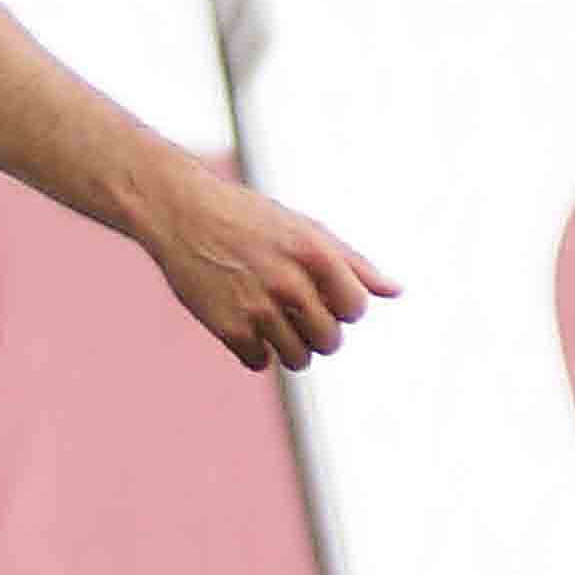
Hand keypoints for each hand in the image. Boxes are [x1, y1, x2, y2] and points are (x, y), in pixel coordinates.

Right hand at [143, 170, 394, 372]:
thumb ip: (352, 263)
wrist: (180, 212)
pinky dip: (257, 352)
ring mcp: (257, 308)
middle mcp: (289, 282)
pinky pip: (259, 361)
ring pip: (298, 359)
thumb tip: (394, 291)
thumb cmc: (249, 218)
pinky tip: (247, 328)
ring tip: (278, 329)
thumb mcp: (305, 230)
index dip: (344, 309)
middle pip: (330, 340)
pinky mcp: (227, 328)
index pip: (355, 309)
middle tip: (301, 319)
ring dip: (293, 350)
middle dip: (321, 335)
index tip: (325, 299)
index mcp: (314, 254)